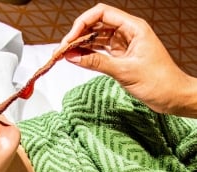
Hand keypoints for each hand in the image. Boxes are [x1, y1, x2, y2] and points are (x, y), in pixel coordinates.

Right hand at [57, 3, 196, 116]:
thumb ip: (97, 63)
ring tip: (64, 55)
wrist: (172, 95)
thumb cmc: (158, 81)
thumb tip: (73, 57)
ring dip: (80, 45)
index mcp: (134, 27)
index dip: (82, 24)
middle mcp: (128, 32)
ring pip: (97, 38)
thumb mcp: (125, 71)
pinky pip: (100, 51)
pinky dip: (87, 55)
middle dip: (77, 35)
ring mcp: (124, 44)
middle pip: (96, 25)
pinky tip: (76, 59)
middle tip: (62, 50)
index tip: (69, 39)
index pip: (102, 14)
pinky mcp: (121, 57)